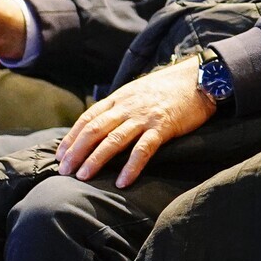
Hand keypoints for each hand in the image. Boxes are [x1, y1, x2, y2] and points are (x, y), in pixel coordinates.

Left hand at [56, 59, 214, 187]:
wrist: (200, 78)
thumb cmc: (169, 88)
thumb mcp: (137, 91)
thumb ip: (119, 106)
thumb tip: (101, 125)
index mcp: (119, 98)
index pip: (88, 118)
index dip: (72, 138)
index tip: (60, 155)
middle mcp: (127, 106)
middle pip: (94, 130)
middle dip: (77, 151)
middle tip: (64, 171)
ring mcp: (144, 117)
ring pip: (113, 140)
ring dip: (96, 159)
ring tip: (83, 177)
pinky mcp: (163, 127)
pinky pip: (143, 149)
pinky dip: (131, 166)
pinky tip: (123, 182)